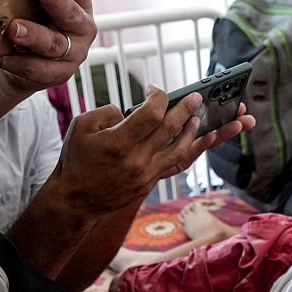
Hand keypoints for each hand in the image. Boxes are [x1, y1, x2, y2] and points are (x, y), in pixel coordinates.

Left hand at [0, 0, 96, 92]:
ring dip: (34, 35)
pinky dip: (18, 62)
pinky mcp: (60, 74)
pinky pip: (39, 69)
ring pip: (54, 43)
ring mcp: (74, 52)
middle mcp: (81, 25)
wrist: (22, 60)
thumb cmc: (26, 18)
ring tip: (13, 28)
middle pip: (70, 11)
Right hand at [46, 89, 251, 215]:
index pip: (150, 115)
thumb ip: (108, 111)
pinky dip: (194, 152)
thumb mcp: (81, 127)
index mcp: (118, 143)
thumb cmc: (76, 160)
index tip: (155, 90)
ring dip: (200, 134)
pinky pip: (178, 165)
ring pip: (182, 151)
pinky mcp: (151, 182)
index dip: (157, 98)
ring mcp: (146, 174)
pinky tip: (208, 141)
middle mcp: (136, 160)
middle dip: (187, 110)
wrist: (75, 201)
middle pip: (170, 130)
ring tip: (216, 120)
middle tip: (199, 97)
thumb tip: (132, 110)